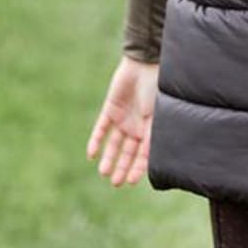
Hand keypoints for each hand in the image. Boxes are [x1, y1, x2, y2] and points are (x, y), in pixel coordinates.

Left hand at [87, 56, 158, 186]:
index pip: (144, 154)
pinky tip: (91, 154)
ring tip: (104, 173)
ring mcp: (123, 118)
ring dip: (109, 158)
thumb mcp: (156, 115)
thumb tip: (153, 161)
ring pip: (114, 144)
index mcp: (152, 129)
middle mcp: (137, 127)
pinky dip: (96, 141)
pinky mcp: (110, 109)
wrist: (144, 64)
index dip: (137, 169)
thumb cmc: (156, 88)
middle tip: (115, 183)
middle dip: (122, 167)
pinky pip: (102, 128)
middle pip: (128, 152)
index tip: (130, 182)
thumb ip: (152, 136)